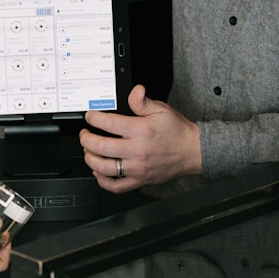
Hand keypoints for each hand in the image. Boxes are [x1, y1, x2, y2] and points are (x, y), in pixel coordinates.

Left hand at [79, 84, 201, 192]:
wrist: (192, 151)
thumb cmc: (176, 132)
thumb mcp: (161, 110)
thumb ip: (142, 101)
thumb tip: (134, 91)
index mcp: (141, 131)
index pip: (108, 123)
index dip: (93, 118)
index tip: (90, 116)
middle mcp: (137, 151)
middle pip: (101, 147)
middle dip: (86, 139)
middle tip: (85, 134)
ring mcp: (137, 168)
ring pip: (105, 168)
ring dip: (90, 159)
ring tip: (89, 151)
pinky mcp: (139, 180)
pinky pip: (116, 187)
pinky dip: (102, 181)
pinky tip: (98, 171)